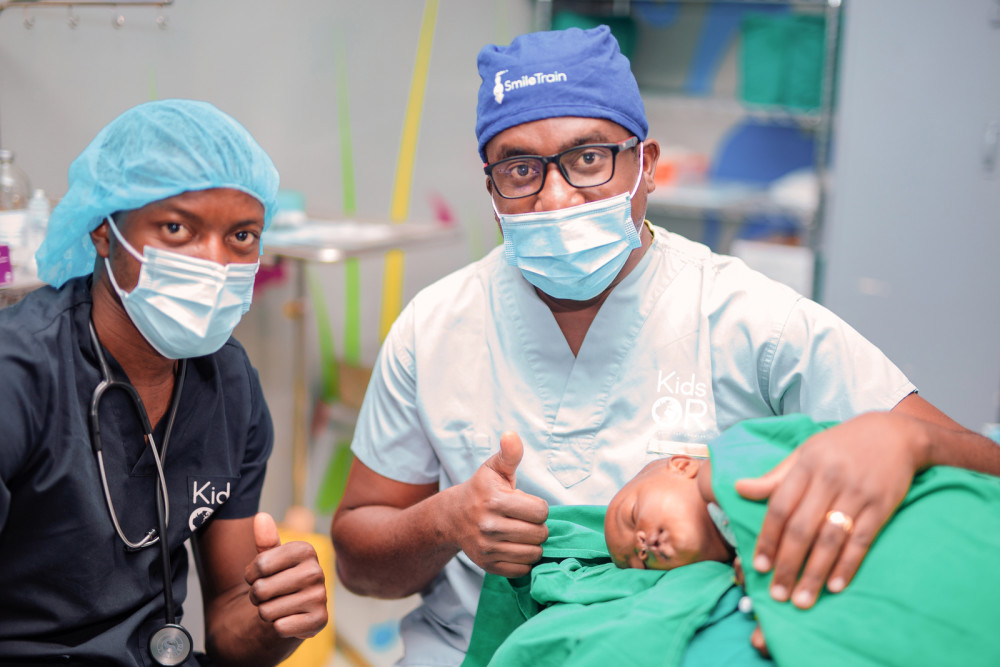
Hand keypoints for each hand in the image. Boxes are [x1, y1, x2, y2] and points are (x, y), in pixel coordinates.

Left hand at [244, 512, 328, 638]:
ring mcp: (320, 596)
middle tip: (266, 594)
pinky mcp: (320, 620)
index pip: (259, 565)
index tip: (257, 576)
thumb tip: (261, 517)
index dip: (250, 574)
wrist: (295, 607)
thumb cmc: (279, 577)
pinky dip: (278, 627)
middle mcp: (316, 572)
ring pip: (267, 611)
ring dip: (265, 612)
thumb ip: (265, 538)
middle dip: (255, 596)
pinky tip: (288, 618)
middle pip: (261, 590)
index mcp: (305, 550)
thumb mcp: (270, 557)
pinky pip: (280, 627)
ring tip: (277, 605)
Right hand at [452, 431, 548, 577]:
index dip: (538, 507)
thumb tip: (511, 435)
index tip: (527, 504)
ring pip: (534, 554)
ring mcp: (488, 549)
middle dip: (538, 526)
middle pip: (539, 534)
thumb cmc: (482, 490)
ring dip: (533, 544)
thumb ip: (509, 454)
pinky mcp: (488, 566)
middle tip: (525, 520)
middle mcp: (489, 527)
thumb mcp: (494, 468)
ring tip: (522, 533)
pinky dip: (524, 560)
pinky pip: (522, 569)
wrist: (453, 517)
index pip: (540, 511)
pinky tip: (515, 546)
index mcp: (495, 501)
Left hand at [734, 412, 923, 608]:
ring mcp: (857, 493)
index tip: (759, 566)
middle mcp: (829, 479)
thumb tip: (739, 489)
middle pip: (802, 528)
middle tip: (777, 594)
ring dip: (815, 573)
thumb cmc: (841, 446)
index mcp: (806, 465)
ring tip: (802, 599)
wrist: (894, 434)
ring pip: (830, 539)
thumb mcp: (805, 453)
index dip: (767, 539)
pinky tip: (835, 586)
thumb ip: (775, 477)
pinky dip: (848, 565)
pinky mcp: (882, 506)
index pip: (779, 507)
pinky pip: (862, 540)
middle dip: (787, 564)